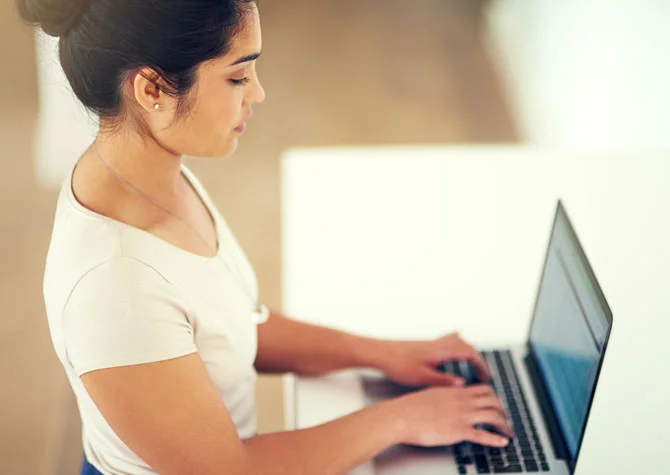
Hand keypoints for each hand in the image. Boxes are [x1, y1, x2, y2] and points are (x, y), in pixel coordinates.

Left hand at [374, 332, 490, 386]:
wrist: (379, 352)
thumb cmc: (398, 364)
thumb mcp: (421, 377)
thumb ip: (443, 380)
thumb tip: (462, 384)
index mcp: (440, 351)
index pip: (469, 353)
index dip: (481, 365)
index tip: (487, 377)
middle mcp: (438, 343)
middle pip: (466, 346)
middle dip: (478, 359)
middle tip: (483, 374)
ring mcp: (431, 342)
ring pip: (457, 341)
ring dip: (468, 351)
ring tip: (473, 364)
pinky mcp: (424, 344)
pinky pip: (447, 340)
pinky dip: (456, 344)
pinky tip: (452, 348)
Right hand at [388, 384, 513, 446]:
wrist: (401, 416)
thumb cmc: (410, 406)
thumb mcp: (432, 392)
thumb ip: (446, 391)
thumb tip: (453, 390)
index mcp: (455, 391)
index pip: (483, 389)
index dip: (494, 397)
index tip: (496, 404)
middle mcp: (462, 401)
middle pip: (493, 400)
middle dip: (503, 410)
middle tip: (505, 419)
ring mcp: (461, 416)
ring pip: (492, 415)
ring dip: (504, 424)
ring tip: (508, 432)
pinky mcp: (458, 431)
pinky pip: (483, 435)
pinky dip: (496, 439)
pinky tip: (503, 442)